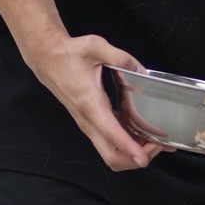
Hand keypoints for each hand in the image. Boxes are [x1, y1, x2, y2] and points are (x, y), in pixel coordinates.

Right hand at [28, 32, 164, 172]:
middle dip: (136, 158)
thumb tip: (141, 70)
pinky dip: (127, 146)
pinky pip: (110, 144)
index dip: (130, 148)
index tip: (144, 158)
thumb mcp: (96, 47)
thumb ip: (121, 57)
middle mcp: (88, 120)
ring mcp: (89, 125)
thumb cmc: (67, 55)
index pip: (111, 134)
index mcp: (90, 104)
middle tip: (157, 145)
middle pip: (112, 156)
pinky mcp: (91, 124)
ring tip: (155, 142)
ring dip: (133, 155)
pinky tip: (143, 136)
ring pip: (111, 154)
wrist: (47, 59)